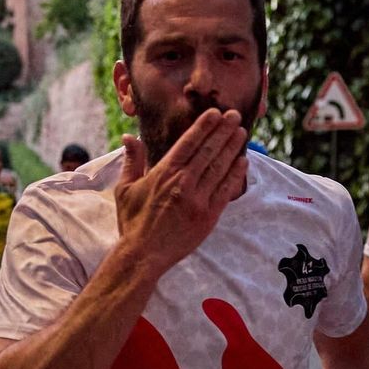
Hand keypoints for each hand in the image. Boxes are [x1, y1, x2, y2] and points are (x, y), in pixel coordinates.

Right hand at [114, 109, 249, 274]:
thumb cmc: (132, 222)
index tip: (215, 113)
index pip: (189, 142)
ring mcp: (198, 199)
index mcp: (164, 172)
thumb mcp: (125, 188)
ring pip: (220, 167)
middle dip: (223, 131)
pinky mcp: (208, 216)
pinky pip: (226, 190)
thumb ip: (132, 160)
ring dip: (232, 148)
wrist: (143, 254)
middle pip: (209, 150)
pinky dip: (235, 175)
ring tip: (241, 133)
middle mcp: (184, 182)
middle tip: (235, 116)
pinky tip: (242, 162)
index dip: (204, 126)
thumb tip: (129, 137)